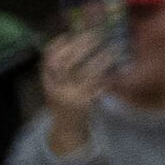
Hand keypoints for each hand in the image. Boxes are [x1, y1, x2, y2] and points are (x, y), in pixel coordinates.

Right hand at [38, 23, 110, 148]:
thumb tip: (78, 41)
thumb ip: (63, 70)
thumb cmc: (65, 102)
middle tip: (96, 35)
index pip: (47, 60)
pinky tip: (116, 70)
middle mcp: (56, 89)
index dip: (56, 46)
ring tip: (113, 48)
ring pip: (84, 73)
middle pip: (65, 63)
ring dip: (99, 59)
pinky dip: (107, 77)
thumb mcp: (58, 86)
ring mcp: (69, 96)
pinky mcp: (84, 104)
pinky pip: (97, 87)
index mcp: (48, 82)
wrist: (66, 130)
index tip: (68, 34)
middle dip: (80, 47)